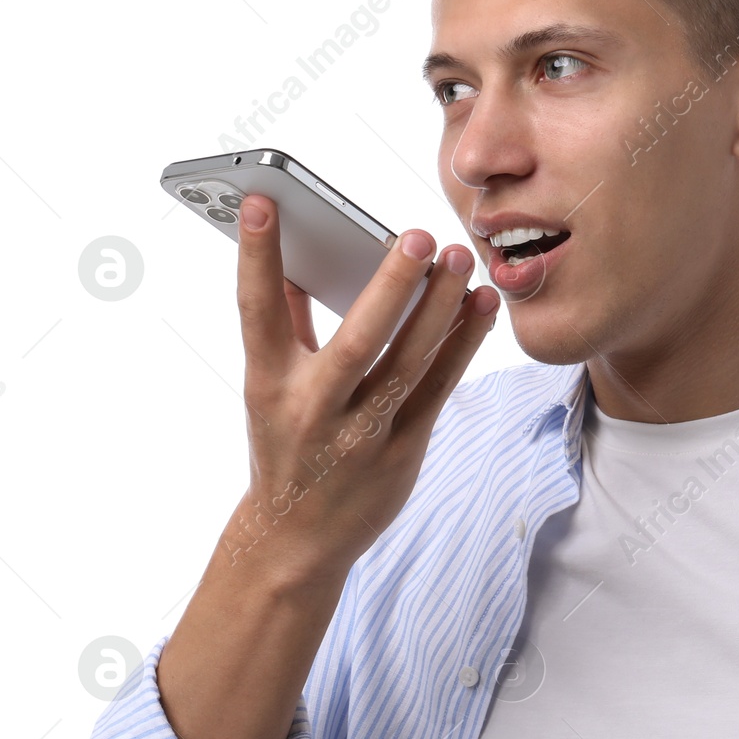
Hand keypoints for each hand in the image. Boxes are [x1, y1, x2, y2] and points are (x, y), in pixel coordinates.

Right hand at [224, 192, 499, 585]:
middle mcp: (314, 410)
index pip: (257, 311)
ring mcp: (362, 435)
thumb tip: (291, 256)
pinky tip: (481, 305)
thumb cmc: (285, 447)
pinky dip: (462, 344)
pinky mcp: (403, 451)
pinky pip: (439, 388)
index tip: (263, 199)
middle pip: (356, 341)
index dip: (257, 256)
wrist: (297, 539)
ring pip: (409, 363)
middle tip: (417, 234)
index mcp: (269, 385)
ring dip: (440, 309)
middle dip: (389, 287)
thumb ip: (284, 323)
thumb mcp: (269, 388)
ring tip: (462, 260)